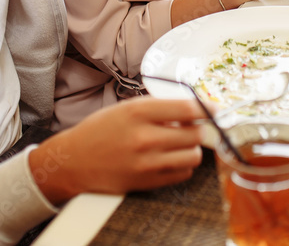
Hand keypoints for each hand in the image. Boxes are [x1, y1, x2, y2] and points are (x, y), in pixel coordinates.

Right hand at [29, 98, 203, 203]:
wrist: (73, 161)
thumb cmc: (100, 131)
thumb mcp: (126, 108)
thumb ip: (158, 107)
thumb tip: (193, 108)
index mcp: (139, 112)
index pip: (187, 108)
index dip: (207, 108)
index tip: (215, 109)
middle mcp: (144, 137)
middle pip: (196, 133)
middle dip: (200, 129)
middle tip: (195, 126)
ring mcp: (146, 163)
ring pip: (193, 156)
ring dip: (191, 148)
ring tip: (179, 143)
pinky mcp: (147, 182)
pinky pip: (182, 174)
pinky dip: (182, 165)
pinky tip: (169, 158)